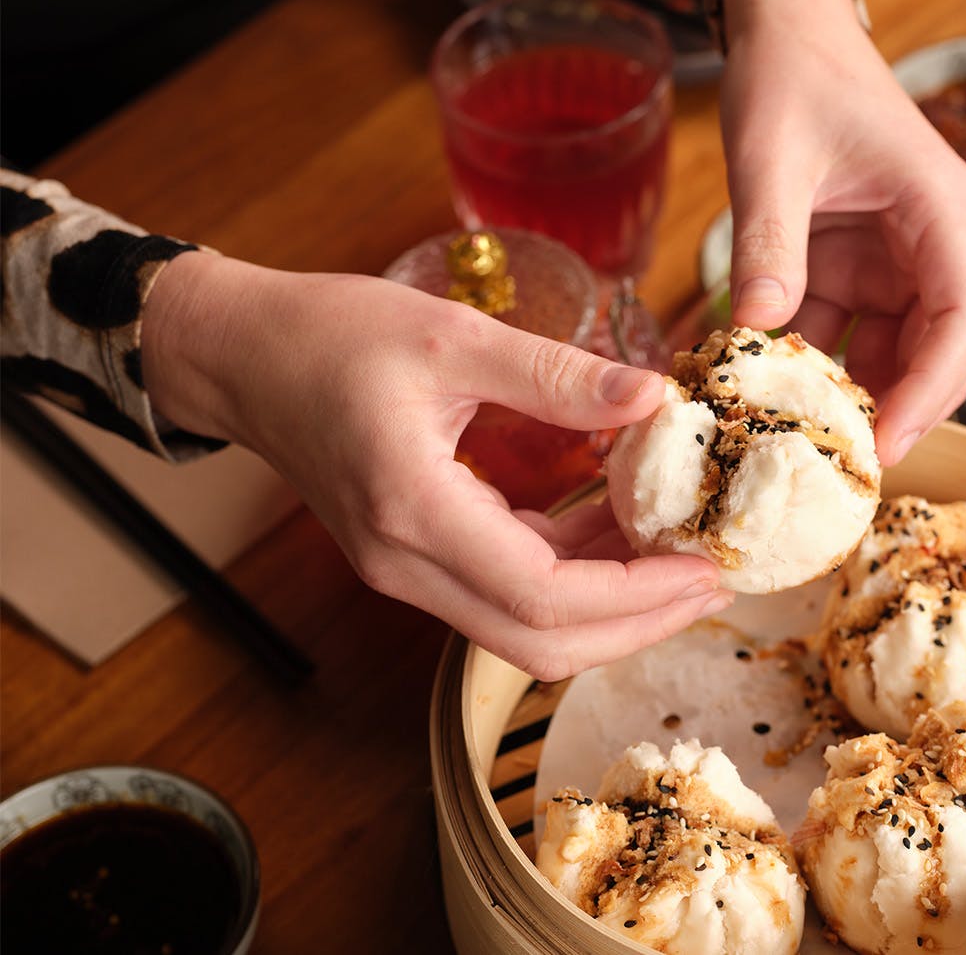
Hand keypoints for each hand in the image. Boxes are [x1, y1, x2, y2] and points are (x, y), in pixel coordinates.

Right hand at [142, 252, 731, 680]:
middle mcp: (406, 564)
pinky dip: (569, 575)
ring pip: (525, 630)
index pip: (545, 597)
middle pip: (541, 642)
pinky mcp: (413, 557)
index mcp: (415, 512)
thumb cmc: (331, 336)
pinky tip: (614, 524)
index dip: (638, 596)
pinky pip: (504, 593)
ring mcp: (406, 570)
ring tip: (678, 552)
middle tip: (709, 579)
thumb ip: (557, 374)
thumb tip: (653, 396)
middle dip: (637, 624)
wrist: (243, 356)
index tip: (703, 568)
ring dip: (607, 605)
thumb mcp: (454, 336)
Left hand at [720, 0, 965, 464]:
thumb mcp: (773, 158)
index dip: (933, 388)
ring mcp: (893, 261)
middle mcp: (931, 245)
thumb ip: (769, 243)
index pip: (964, 319)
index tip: (889, 440)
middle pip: (938, 351)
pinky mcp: (853, 269)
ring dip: (846, 395)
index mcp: (941, 212)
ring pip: (889, 353)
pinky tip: (763, 395)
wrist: (783, 33)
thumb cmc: (793, 76)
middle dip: (895, 408)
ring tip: (797, 441)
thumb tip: (756, 335)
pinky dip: (807, 366)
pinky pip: (841, 334)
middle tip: (840, 465)